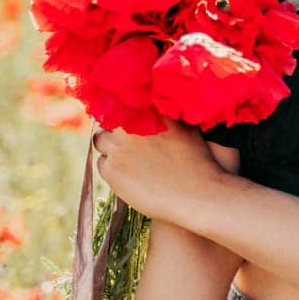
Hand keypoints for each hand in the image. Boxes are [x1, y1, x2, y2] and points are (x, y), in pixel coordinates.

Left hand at [92, 117, 224, 229]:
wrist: (198, 194)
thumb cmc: (197, 160)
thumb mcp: (185, 127)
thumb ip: (164, 114)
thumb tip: (152, 106)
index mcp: (147, 112)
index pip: (123, 105)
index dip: (125, 114)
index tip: (129, 123)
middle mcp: (130, 127)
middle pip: (108, 121)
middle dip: (115, 130)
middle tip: (127, 142)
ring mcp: (119, 148)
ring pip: (101, 141)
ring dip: (110, 147)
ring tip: (126, 158)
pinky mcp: (112, 171)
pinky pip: (102, 163)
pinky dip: (111, 167)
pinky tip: (127, 174)